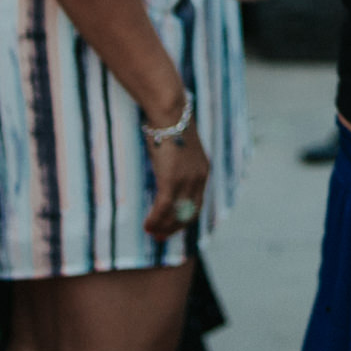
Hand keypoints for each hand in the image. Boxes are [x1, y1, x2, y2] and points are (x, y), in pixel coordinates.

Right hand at [142, 116, 210, 240]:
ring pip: (175, 214)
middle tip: (160, 237)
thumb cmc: (170, 125)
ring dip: (162, 227)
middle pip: (189, 213)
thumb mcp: (180, 148)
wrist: (170, 114)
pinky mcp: (171, 180)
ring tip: (151, 233)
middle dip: (174, 228)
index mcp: (203, 171)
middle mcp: (198, 179)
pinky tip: (147, 225)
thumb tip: (167, 169)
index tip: (173, 226)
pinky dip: (155, 219)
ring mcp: (186, 181)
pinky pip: (163, 207)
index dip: (185, 218)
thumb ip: (179, 162)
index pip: (197, 203)